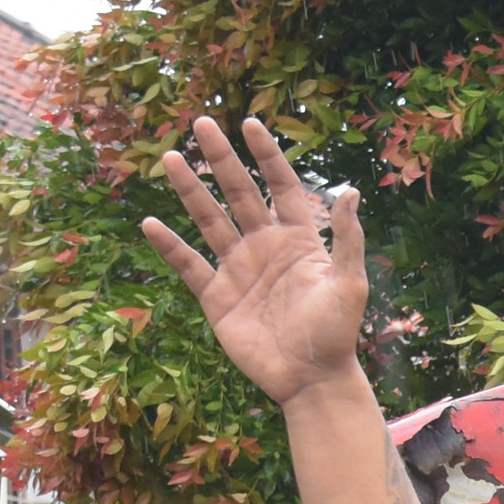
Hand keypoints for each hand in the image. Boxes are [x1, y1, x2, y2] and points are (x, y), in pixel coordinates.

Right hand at [137, 115, 374, 411]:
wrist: (311, 380)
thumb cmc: (336, 334)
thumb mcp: (349, 285)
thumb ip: (347, 240)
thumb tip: (351, 193)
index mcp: (298, 240)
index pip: (280, 186)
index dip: (266, 155)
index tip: (250, 124)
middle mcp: (264, 247)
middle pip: (239, 193)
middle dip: (221, 159)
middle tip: (201, 123)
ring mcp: (238, 269)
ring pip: (209, 220)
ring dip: (189, 190)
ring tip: (170, 157)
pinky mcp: (217, 296)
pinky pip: (188, 265)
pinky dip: (170, 246)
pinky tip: (151, 222)